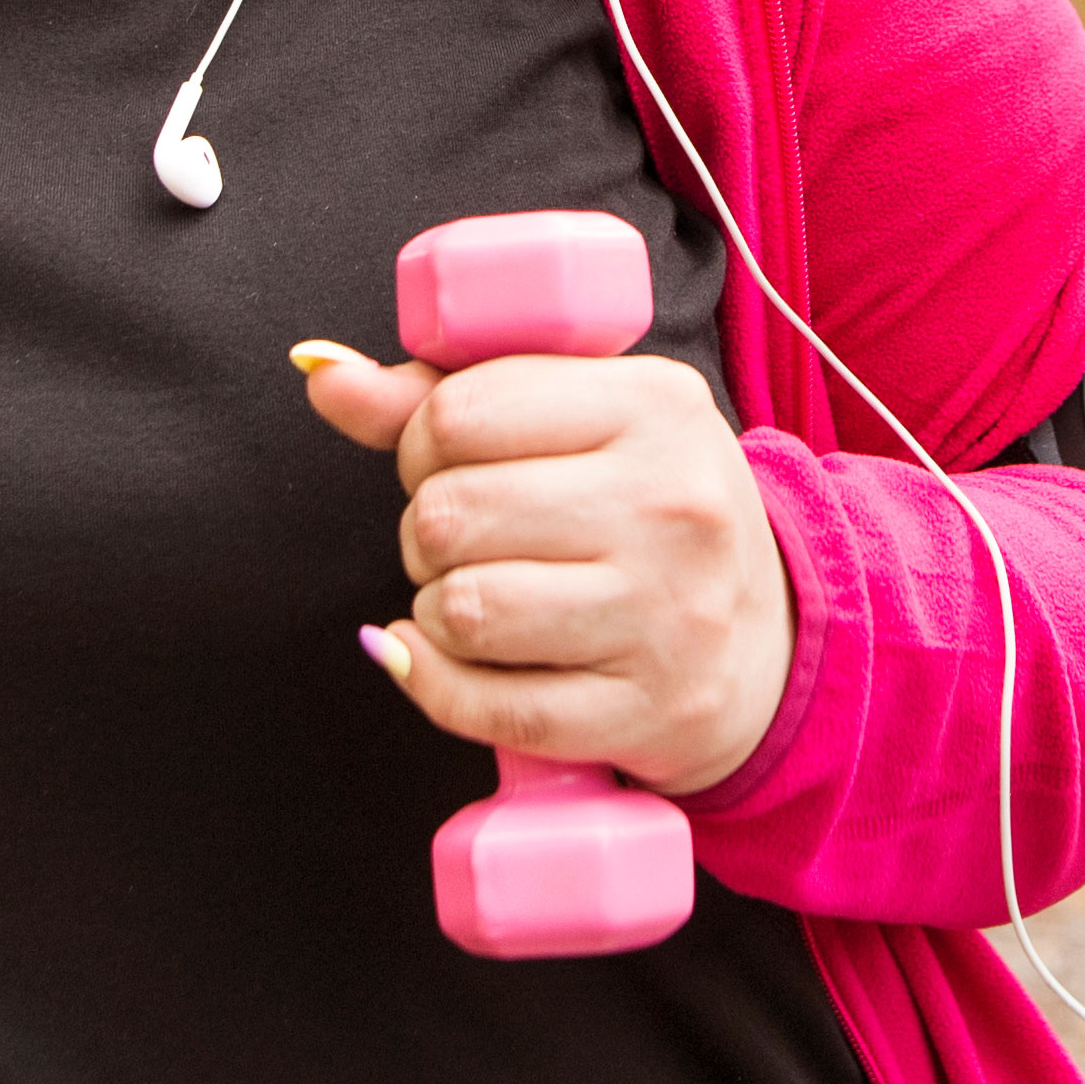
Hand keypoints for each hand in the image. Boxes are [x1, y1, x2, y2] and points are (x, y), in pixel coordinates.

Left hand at [293, 341, 790, 796]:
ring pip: (464, 609)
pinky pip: (487, 707)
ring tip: (472, 597)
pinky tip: (450, 660)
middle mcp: (672, 505)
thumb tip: (318, 371)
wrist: (767, 645)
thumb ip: (442, 394)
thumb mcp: (579, 423)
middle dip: (426, 531)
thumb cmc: (644, 514)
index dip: (421, 444)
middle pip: (448, 513)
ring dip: (436, 609)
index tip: (448, 464)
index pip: (459, 412)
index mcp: (656, 404)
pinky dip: (438, 684)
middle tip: (464, 540)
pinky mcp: (646, 712)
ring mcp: (666, 615)